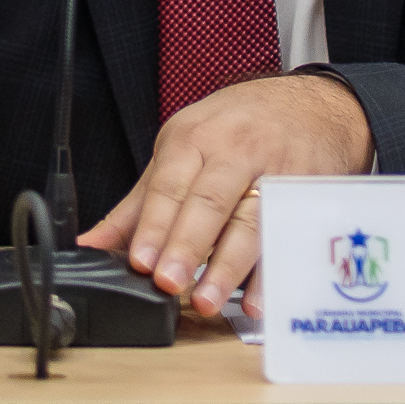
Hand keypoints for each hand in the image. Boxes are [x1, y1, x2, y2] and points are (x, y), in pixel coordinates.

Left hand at [79, 74, 374, 317]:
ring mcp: (276, 172)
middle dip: (187, 245)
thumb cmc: (239, 127)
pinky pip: (287, 236)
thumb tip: (92, 243)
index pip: (170, 186)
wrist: (312, 104)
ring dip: (228, 266)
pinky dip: (272, 272)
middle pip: (210, 203)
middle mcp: (236, 152)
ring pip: (250, 222)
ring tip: (207, 300)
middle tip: (168, 283)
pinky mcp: (306, 194)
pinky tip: (256, 299)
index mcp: (195, 140)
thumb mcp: (183, 148)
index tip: (140, 261)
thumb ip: (140, 203)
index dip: (154, 226)